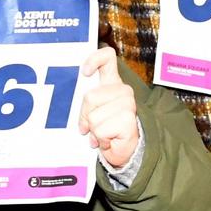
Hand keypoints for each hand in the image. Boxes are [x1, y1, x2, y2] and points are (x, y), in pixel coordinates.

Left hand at [78, 47, 139, 169]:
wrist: (124, 152)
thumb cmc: (106, 130)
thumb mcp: (91, 114)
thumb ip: (86, 105)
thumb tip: (82, 119)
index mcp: (112, 83)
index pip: (107, 58)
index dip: (94, 60)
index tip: (85, 72)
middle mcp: (122, 90)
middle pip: (90, 96)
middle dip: (85, 116)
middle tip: (90, 127)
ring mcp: (128, 104)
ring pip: (93, 117)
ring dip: (94, 131)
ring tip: (102, 135)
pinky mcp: (128, 119)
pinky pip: (100, 130)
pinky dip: (101, 140)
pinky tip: (109, 140)